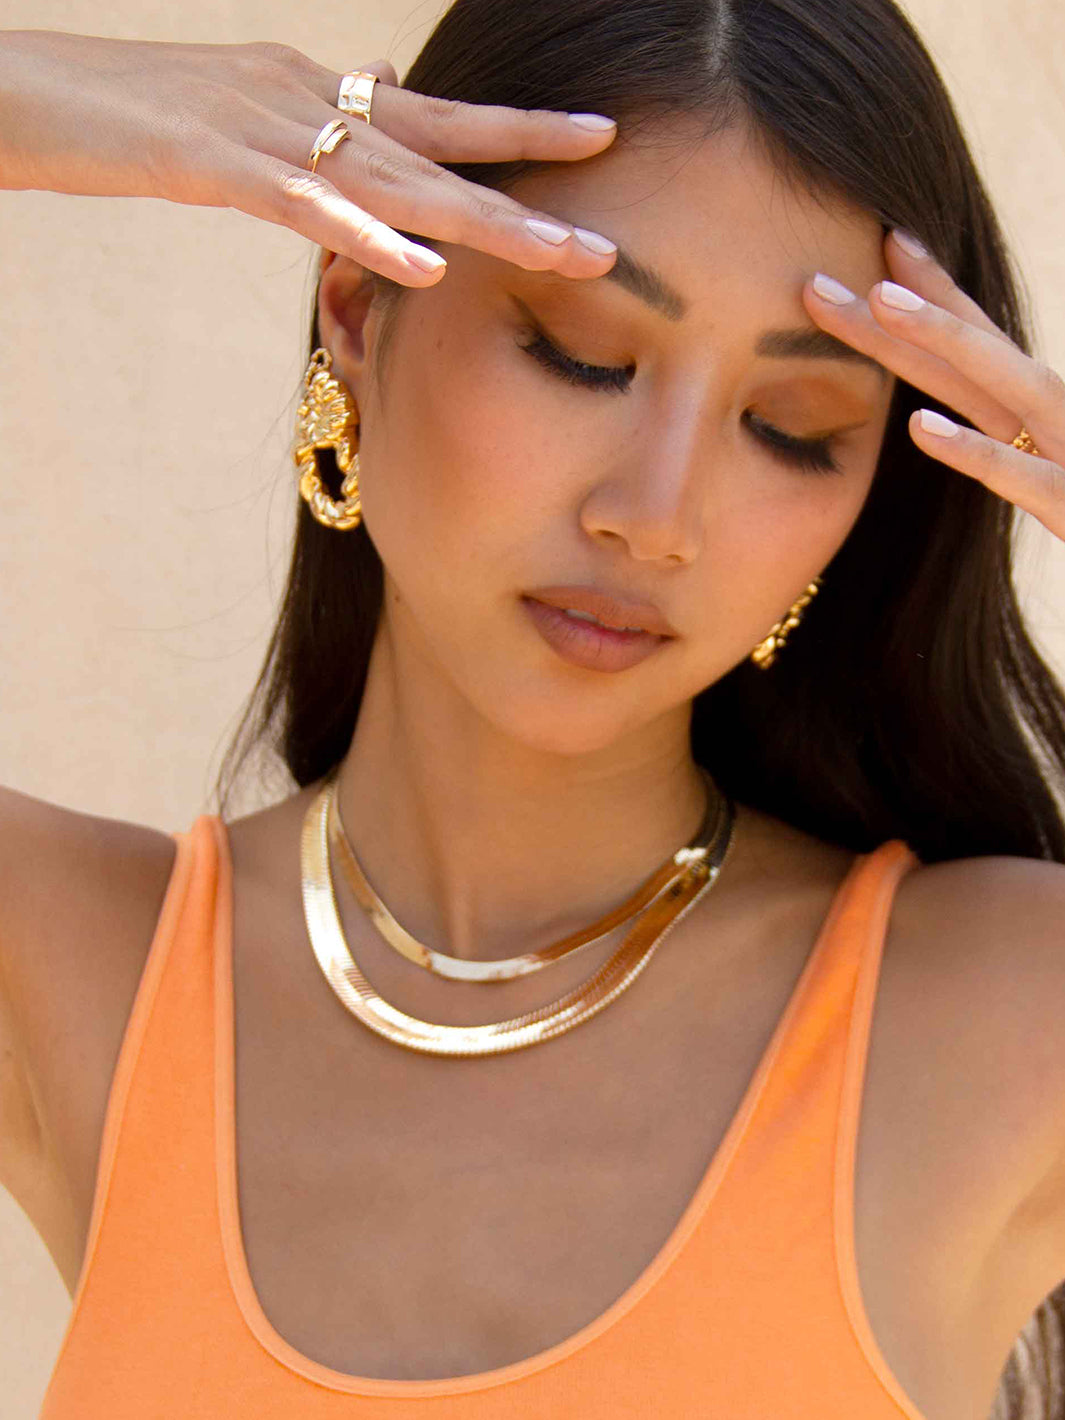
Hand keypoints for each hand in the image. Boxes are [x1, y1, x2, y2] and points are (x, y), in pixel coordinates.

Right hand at [0, 30, 618, 285]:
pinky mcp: (207, 161)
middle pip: (435, 156)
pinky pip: (300, 203)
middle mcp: (306, 101)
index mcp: (316, 95)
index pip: (436, 117)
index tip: (598, 142)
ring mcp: (260, 127)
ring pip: (389, 179)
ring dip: (477, 222)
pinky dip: (363, 235)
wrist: (25, 86)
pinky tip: (424, 267)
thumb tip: (357, 181)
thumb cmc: (125, 114)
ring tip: (554, 256)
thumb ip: (305, 153)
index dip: (519, 131)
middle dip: (525, 199)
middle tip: (607, 243)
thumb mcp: (236, 131)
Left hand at [804, 228, 1064, 539]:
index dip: (930, 292)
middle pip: (966, 352)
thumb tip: (958, 415)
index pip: (981, 339)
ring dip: (941, 340)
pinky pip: (1019, 476)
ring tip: (881, 305)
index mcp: (1046, 409)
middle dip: (894, 311)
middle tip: (815, 281)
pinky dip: (972, 451)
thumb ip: (1017, 442)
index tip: (880, 245)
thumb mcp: (1058, 472)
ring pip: (999, 386)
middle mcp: (1058, 416)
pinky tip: (921, 427)